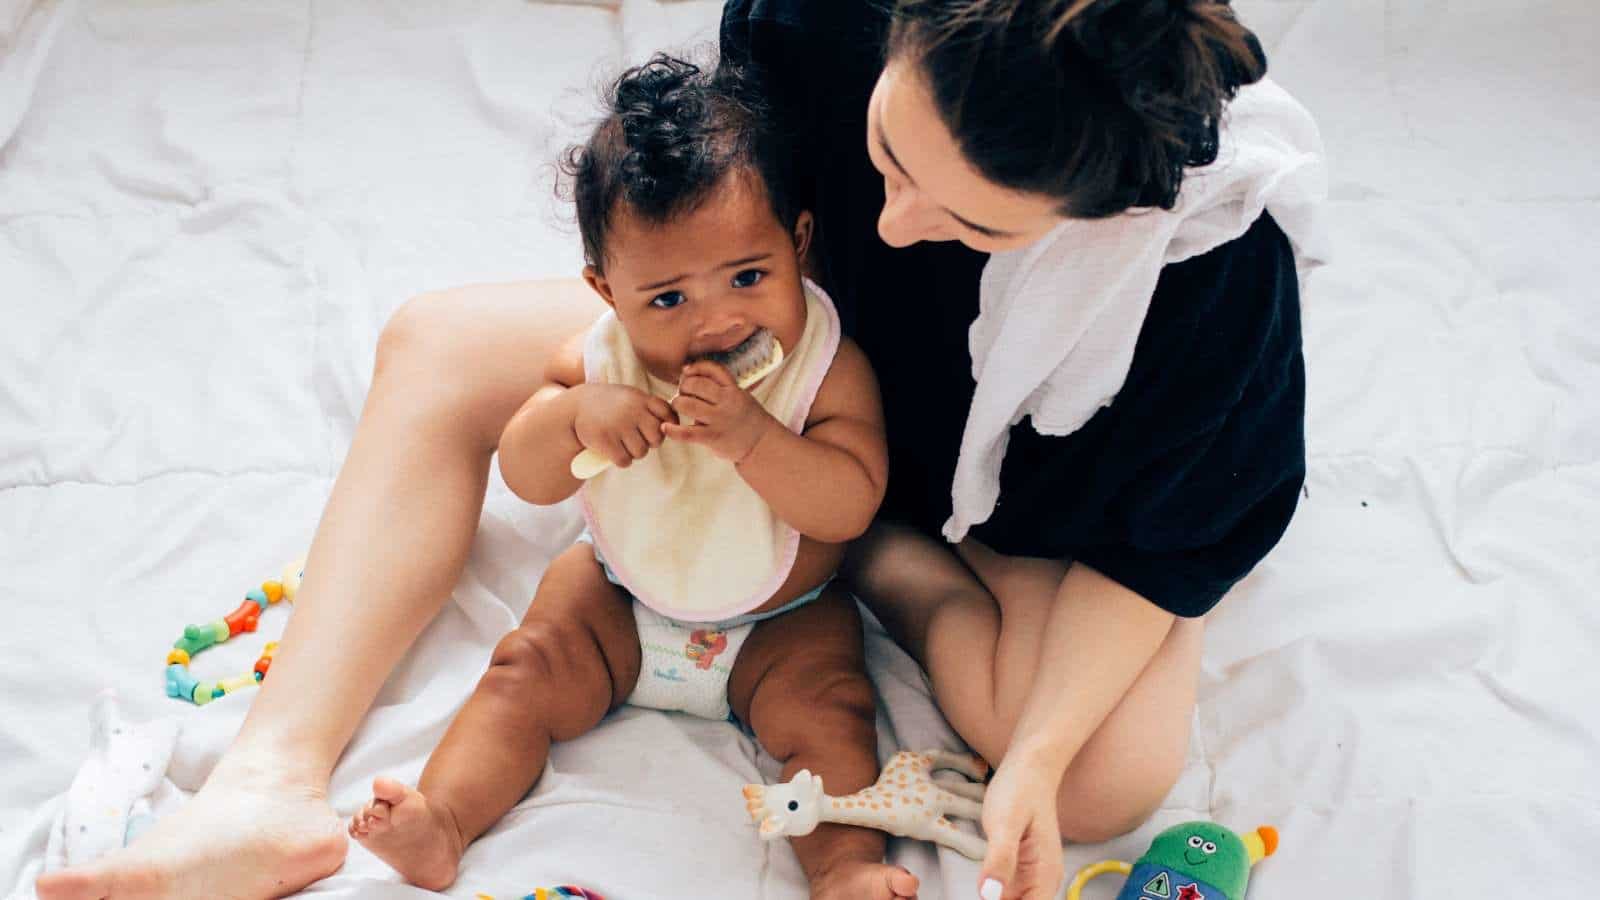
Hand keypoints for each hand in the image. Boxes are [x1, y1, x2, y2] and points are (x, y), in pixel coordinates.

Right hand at [572, 383, 675, 469]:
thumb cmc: (609, 405)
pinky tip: (613, 452)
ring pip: (641, 452)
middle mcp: (632, 410)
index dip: (665, 426)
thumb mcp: (630, 397)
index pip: (668, 415)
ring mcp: (619, 425)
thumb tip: (672, 425)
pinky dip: (621, 461)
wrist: (575, 407)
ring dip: (633, 453)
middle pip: (657, 438)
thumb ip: (650, 408)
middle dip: (649, 443)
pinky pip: (625, 461)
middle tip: (636, 439)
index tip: (654, 428)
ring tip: (621, 443)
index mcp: (641, 398)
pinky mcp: (605, 440)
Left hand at [663, 360, 777, 462]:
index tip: (687, 373)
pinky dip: (673, 430)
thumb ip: (719, 384)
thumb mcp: (740, 395)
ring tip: (679, 407)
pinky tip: (665, 427)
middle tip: (683, 394)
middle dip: (683, 387)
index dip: (695, 368)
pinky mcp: (713, 438)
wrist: (761, 443)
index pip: (711, 369)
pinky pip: (687, 433)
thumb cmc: (746, 418)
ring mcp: (719, 420)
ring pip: (687, 404)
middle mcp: (727, 402)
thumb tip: (687, 370)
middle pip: (696, 384)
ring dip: (677, 403)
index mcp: (734, 389)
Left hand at [977, 755, 1064, 899]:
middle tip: (980, 883)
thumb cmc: (1020, 789)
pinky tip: (981, 884)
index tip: (985, 895)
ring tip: (980, 881)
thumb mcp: (1005, 823)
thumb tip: (989, 895)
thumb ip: (1000, 860)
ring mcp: (1032, 875)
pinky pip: (1006, 892)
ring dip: (993, 897)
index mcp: (1045, 876)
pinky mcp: (1019, 868)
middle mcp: (1043, 881)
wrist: (1029, 767)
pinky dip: (992, 893)